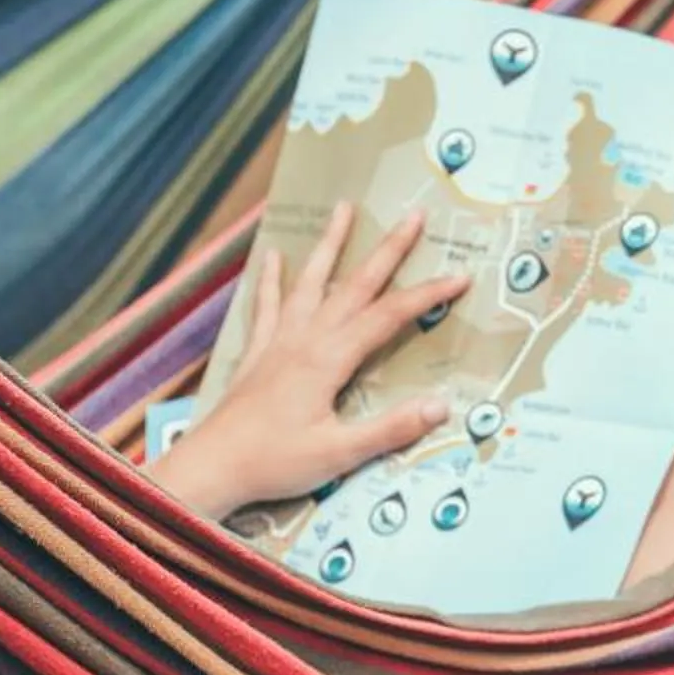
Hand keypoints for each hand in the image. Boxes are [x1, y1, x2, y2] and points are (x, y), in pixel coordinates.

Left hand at [154, 204, 467, 519]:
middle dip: (389, 250)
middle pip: (356, 285)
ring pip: (311, 281)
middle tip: (413, 216)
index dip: (427, 294)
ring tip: (343, 209)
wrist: (213, 465)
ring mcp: (279, 341)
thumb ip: (390, 429)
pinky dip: (271, 279)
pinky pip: (267, 305)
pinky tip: (272, 256)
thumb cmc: (274, 462)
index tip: (460, 276)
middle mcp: (306, 339)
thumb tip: (440, 406)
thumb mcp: (340, 453)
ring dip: (330, 245)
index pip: (389, 316)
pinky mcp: (257, 353)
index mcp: (330, 359)